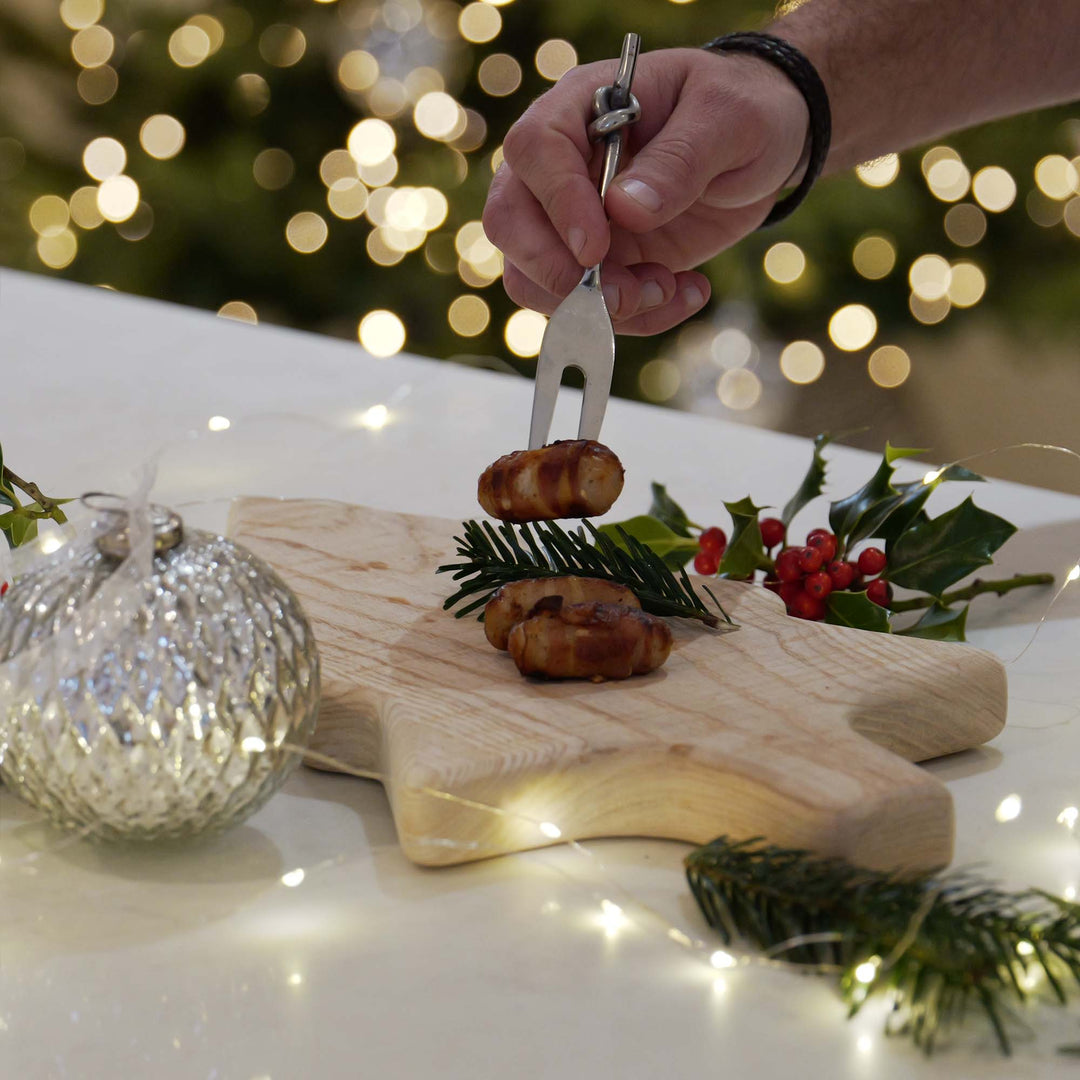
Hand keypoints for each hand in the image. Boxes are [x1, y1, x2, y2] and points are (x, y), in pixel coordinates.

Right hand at [483, 47, 809, 334]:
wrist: (760, 147)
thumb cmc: (743, 109)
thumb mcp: (729, 120)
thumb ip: (680, 159)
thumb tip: (624, 209)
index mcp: (581, 108)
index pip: (535, 150)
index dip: (557, 203)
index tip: (595, 248)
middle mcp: (561, 166)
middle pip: (510, 223)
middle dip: (556, 274)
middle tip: (623, 295)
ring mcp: (572, 221)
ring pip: (534, 279)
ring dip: (594, 307)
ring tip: (667, 289)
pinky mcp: (597, 264)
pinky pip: (585, 308)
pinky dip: (635, 318)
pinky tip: (686, 292)